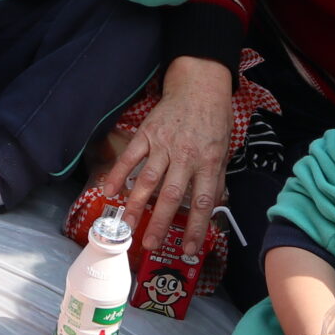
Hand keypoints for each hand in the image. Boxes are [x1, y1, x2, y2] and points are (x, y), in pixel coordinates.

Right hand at [97, 56, 232, 255]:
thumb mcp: (224, 150)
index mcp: (208, 162)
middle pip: (171, 195)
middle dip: (159, 223)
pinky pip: (130, 157)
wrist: (199, 86)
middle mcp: (185, 156)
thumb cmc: (214, 120)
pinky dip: (118, 174)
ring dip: (137, 205)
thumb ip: (215, 178)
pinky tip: (110, 192)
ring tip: (127, 226)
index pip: (203, 202)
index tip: (187, 249)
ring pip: (148, 179)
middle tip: (149, 244)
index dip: (195, 227)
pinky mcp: (147, 134)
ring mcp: (163, 144)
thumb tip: (210, 207)